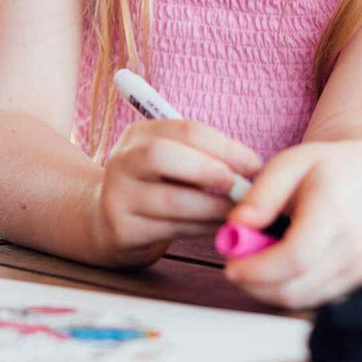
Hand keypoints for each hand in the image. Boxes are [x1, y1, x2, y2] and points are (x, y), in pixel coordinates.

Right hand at [91, 119, 262, 265]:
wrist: (106, 222)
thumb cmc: (155, 187)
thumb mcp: (169, 161)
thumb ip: (201, 157)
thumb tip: (253, 167)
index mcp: (139, 134)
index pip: (186, 130)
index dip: (226, 147)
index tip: (255, 165)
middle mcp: (122, 161)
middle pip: (162, 156)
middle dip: (207, 170)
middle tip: (239, 186)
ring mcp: (118, 196)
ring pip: (171, 200)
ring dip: (212, 207)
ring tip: (238, 212)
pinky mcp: (122, 230)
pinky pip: (171, 229)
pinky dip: (202, 228)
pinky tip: (218, 228)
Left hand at [219, 140, 361, 309]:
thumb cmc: (329, 168)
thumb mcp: (290, 163)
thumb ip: (261, 195)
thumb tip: (236, 226)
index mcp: (335, 210)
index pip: (295, 257)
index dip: (257, 269)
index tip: (231, 265)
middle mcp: (355, 245)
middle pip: (295, 287)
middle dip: (255, 283)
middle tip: (237, 263)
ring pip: (303, 299)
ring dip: (270, 288)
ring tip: (261, 258)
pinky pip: (317, 298)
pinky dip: (292, 288)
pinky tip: (285, 265)